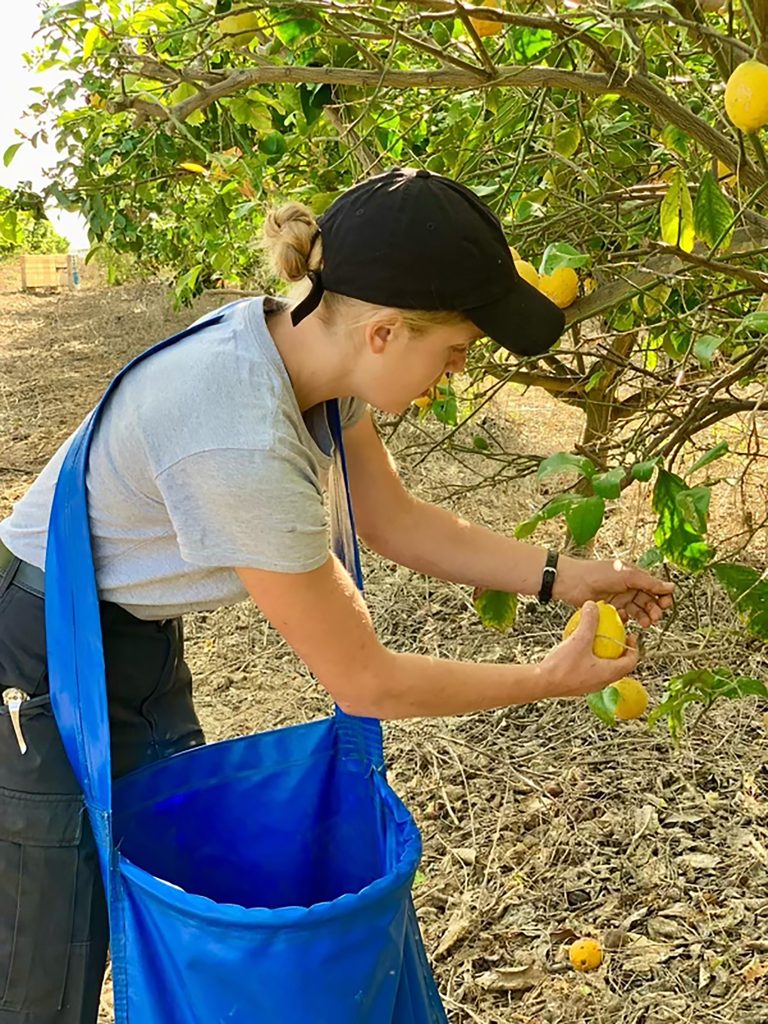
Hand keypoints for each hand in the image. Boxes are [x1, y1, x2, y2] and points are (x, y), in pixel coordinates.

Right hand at [538, 601, 638, 698]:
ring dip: (605, 657)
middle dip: (620, 652)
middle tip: (615, 639)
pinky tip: (578, 650)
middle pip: (619, 667)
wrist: (542, 683)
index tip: (630, 636)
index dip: (634, 648)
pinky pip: (590, 672)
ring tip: (597, 643)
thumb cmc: (563, 666)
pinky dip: (590, 661)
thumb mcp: (579, 639)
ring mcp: (590, 686)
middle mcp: (602, 682)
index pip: (631, 662)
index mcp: (609, 673)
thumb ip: (588, 621)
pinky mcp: (578, 686)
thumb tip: (593, 605)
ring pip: (604, 670)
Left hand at [554, 555, 673, 627]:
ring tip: (645, 624)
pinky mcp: (610, 609)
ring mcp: (619, 598)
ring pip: (637, 610)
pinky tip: (624, 620)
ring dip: (644, 617)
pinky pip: (623, 617)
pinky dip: (626, 620)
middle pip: (648, 601)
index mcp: (634, 575)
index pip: (655, 587)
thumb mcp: (627, 575)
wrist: (572, 582)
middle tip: (655, 618)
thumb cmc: (597, 573)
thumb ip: (649, 583)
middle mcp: (628, 586)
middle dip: (654, 610)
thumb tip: (671, 587)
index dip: (662, 596)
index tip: (665, 604)